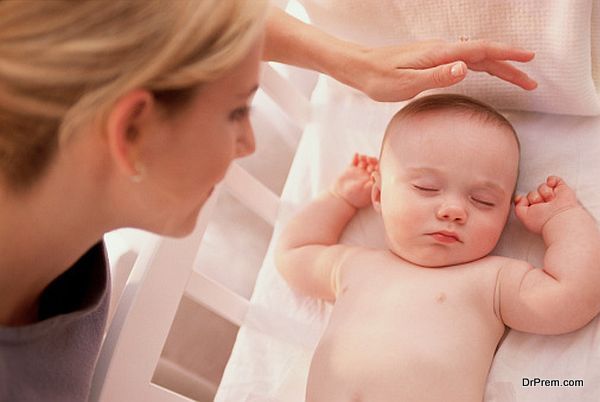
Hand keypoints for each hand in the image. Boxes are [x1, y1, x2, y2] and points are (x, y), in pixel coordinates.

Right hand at [331, 154, 377, 208]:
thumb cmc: (355, 197)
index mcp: (373, 180)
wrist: (341, 198)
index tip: (373, 165)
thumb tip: (378, 176)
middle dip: (371, 160)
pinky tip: (356, 155)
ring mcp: (359, 171)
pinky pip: (354, 160)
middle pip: (372, 163)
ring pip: (364, 160)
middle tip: (368, 159)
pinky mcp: (350, 169)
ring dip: (364, 157)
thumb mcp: (366, 191)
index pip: (378, 169)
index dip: (377, 165)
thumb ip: (373, 183)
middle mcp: (367, 175)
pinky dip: (355, 156)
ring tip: (361, 157)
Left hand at [341, 39, 536, 101]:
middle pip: (484, 55)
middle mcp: (442, 50)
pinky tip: (485, 71)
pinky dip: (482, 66)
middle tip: (531, 82)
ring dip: (498, 67)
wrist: (361, 67)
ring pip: (476, 58)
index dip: (507, 56)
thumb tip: (465, 68)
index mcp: (440, 54)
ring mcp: (438, 53)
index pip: (481, 52)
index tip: (529, 61)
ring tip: (517, 79)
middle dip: (510, 67)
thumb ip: (437, 76)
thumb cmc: (380, 78)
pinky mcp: (432, 59)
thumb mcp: (406, 82)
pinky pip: (465, 60)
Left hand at [514, 176, 579, 234]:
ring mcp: (554, 197)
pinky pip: (553, 179)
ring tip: (550, 201)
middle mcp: (545, 205)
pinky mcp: (562, 190)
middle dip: (534, 197)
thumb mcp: (523, 216)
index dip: (522, 199)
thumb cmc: (543, 221)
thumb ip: (518, 206)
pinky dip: (552, 181)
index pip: (525, 201)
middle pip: (532, 193)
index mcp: (536, 212)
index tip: (522, 200)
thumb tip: (520, 197)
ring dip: (544, 193)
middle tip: (541, 205)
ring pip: (541, 187)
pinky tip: (552, 188)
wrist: (560, 219)